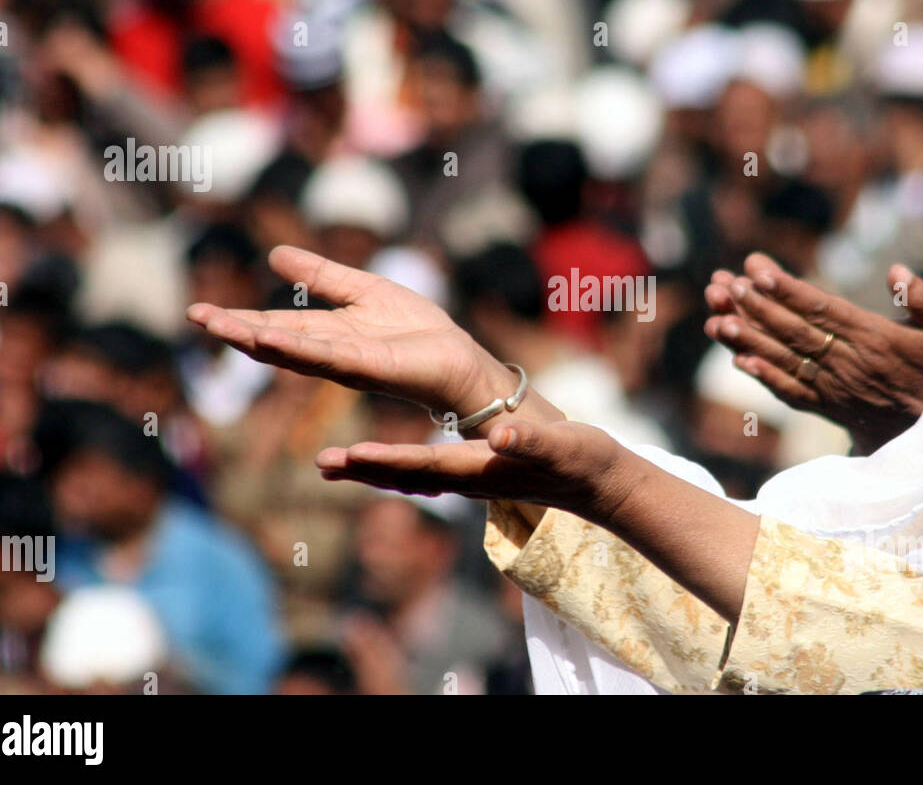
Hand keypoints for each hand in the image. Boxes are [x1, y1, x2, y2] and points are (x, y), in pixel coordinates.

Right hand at [186, 246, 500, 417]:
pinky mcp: (366, 368)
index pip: (272, 323)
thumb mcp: (362, 289)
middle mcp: (326, 350)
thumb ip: (322, 275)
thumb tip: (274, 254)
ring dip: (255, 338)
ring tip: (221, 326)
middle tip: (195, 316)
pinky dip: (295, 347)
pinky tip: (268, 338)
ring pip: (290, 349)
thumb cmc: (415, 329)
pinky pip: (324, 356)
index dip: (236, 318)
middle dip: (234, 329)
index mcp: (324, 331)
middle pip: (272, 339)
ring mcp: (343, 363)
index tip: (198, 311)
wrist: (456, 357)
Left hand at [315, 420, 634, 523]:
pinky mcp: (476, 475)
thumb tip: (500, 437)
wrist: (600, 485)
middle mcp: (470, 479)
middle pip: (408, 476)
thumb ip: (530, 441)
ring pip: (411, 476)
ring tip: (332, 463)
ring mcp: (471, 480)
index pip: (429, 465)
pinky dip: (395, 466)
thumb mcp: (563, 444)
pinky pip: (424, 472)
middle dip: (365, 470)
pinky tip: (377, 460)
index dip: (390, 460)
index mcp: (484, 469)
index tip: (353, 454)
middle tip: (322, 462)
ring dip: (371, 470)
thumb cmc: (584, 461)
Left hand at [705, 253, 922, 453]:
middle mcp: (848, 363)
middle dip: (757, 307)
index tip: (758, 272)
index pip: (823, 310)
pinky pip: (790, 391)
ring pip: (786, 360)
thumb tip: (896, 270)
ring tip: (717, 319)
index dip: (789, 291)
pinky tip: (738, 359)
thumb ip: (922, 298)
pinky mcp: (825, 406)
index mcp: (873, 338)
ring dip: (749, 339)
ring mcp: (834, 387)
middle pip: (795, 332)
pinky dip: (763, 376)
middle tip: (724, 284)